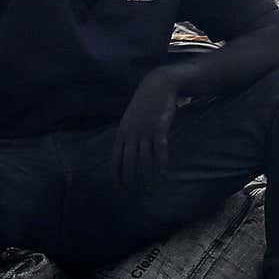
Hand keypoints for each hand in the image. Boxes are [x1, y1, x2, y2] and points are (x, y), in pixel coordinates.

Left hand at [114, 70, 180, 187]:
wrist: (158, 85)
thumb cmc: (144, 104)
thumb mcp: (130, 118)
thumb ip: (127, 134)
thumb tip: (125, 153)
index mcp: (122, 132)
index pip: (116, 158)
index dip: (116, 174)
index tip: (118, 187)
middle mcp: (132, 133)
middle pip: (128, 161)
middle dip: (130, 179)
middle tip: (133, 193)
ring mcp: (145, 131)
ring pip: (144, 159)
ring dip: (146, 176)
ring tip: (149, 188)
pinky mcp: (159, 128)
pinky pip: (160, 150)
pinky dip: (161, 163)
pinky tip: (163, 174)